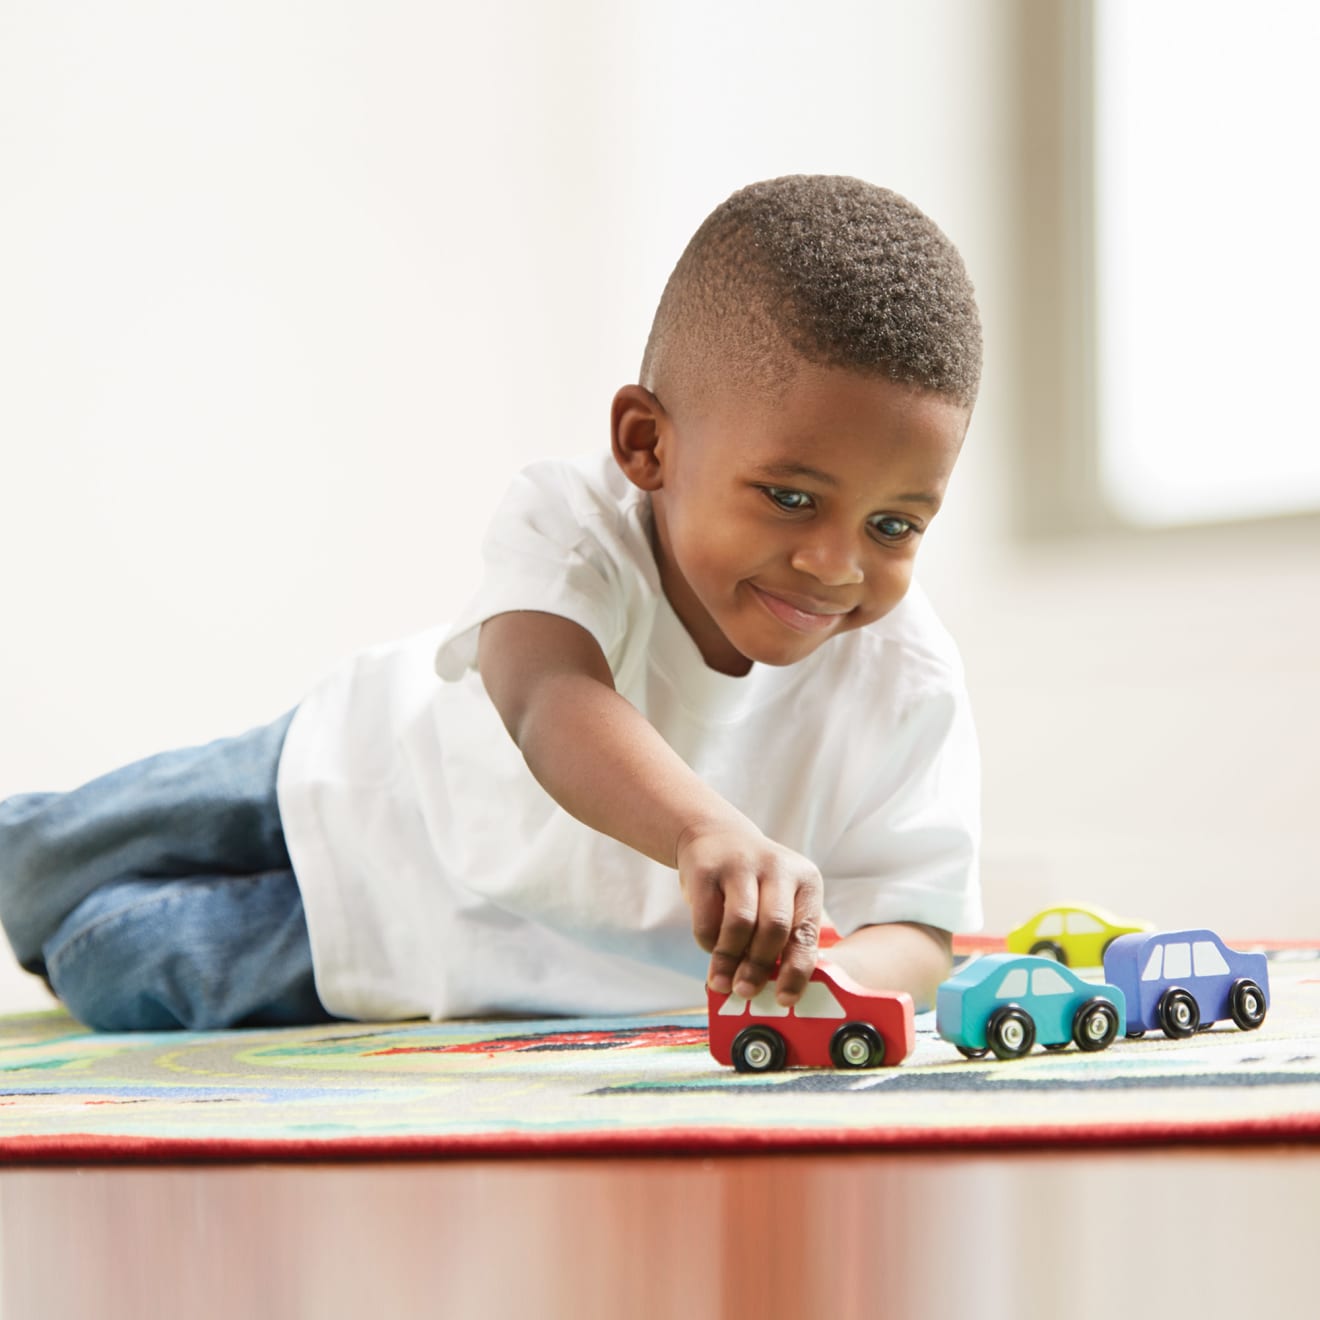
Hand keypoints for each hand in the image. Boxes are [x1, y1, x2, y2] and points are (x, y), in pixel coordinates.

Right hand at [676, 818, 822, 1005]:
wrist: (713, 835)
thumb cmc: (753, 883)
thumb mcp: (779, 898)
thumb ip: (781, 938)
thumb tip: (771, 990)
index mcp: (805, 880)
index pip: (806, 932)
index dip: (796, 970)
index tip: (783, 998)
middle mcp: (778, 868)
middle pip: (774, 927)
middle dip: (758, 966)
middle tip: (745, 990)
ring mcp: (741, 864)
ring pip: (740, 923)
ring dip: (730, 959)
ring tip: (722, 980)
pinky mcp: (707, 869)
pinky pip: (707, 918)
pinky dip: (708, 942)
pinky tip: (710, 947)